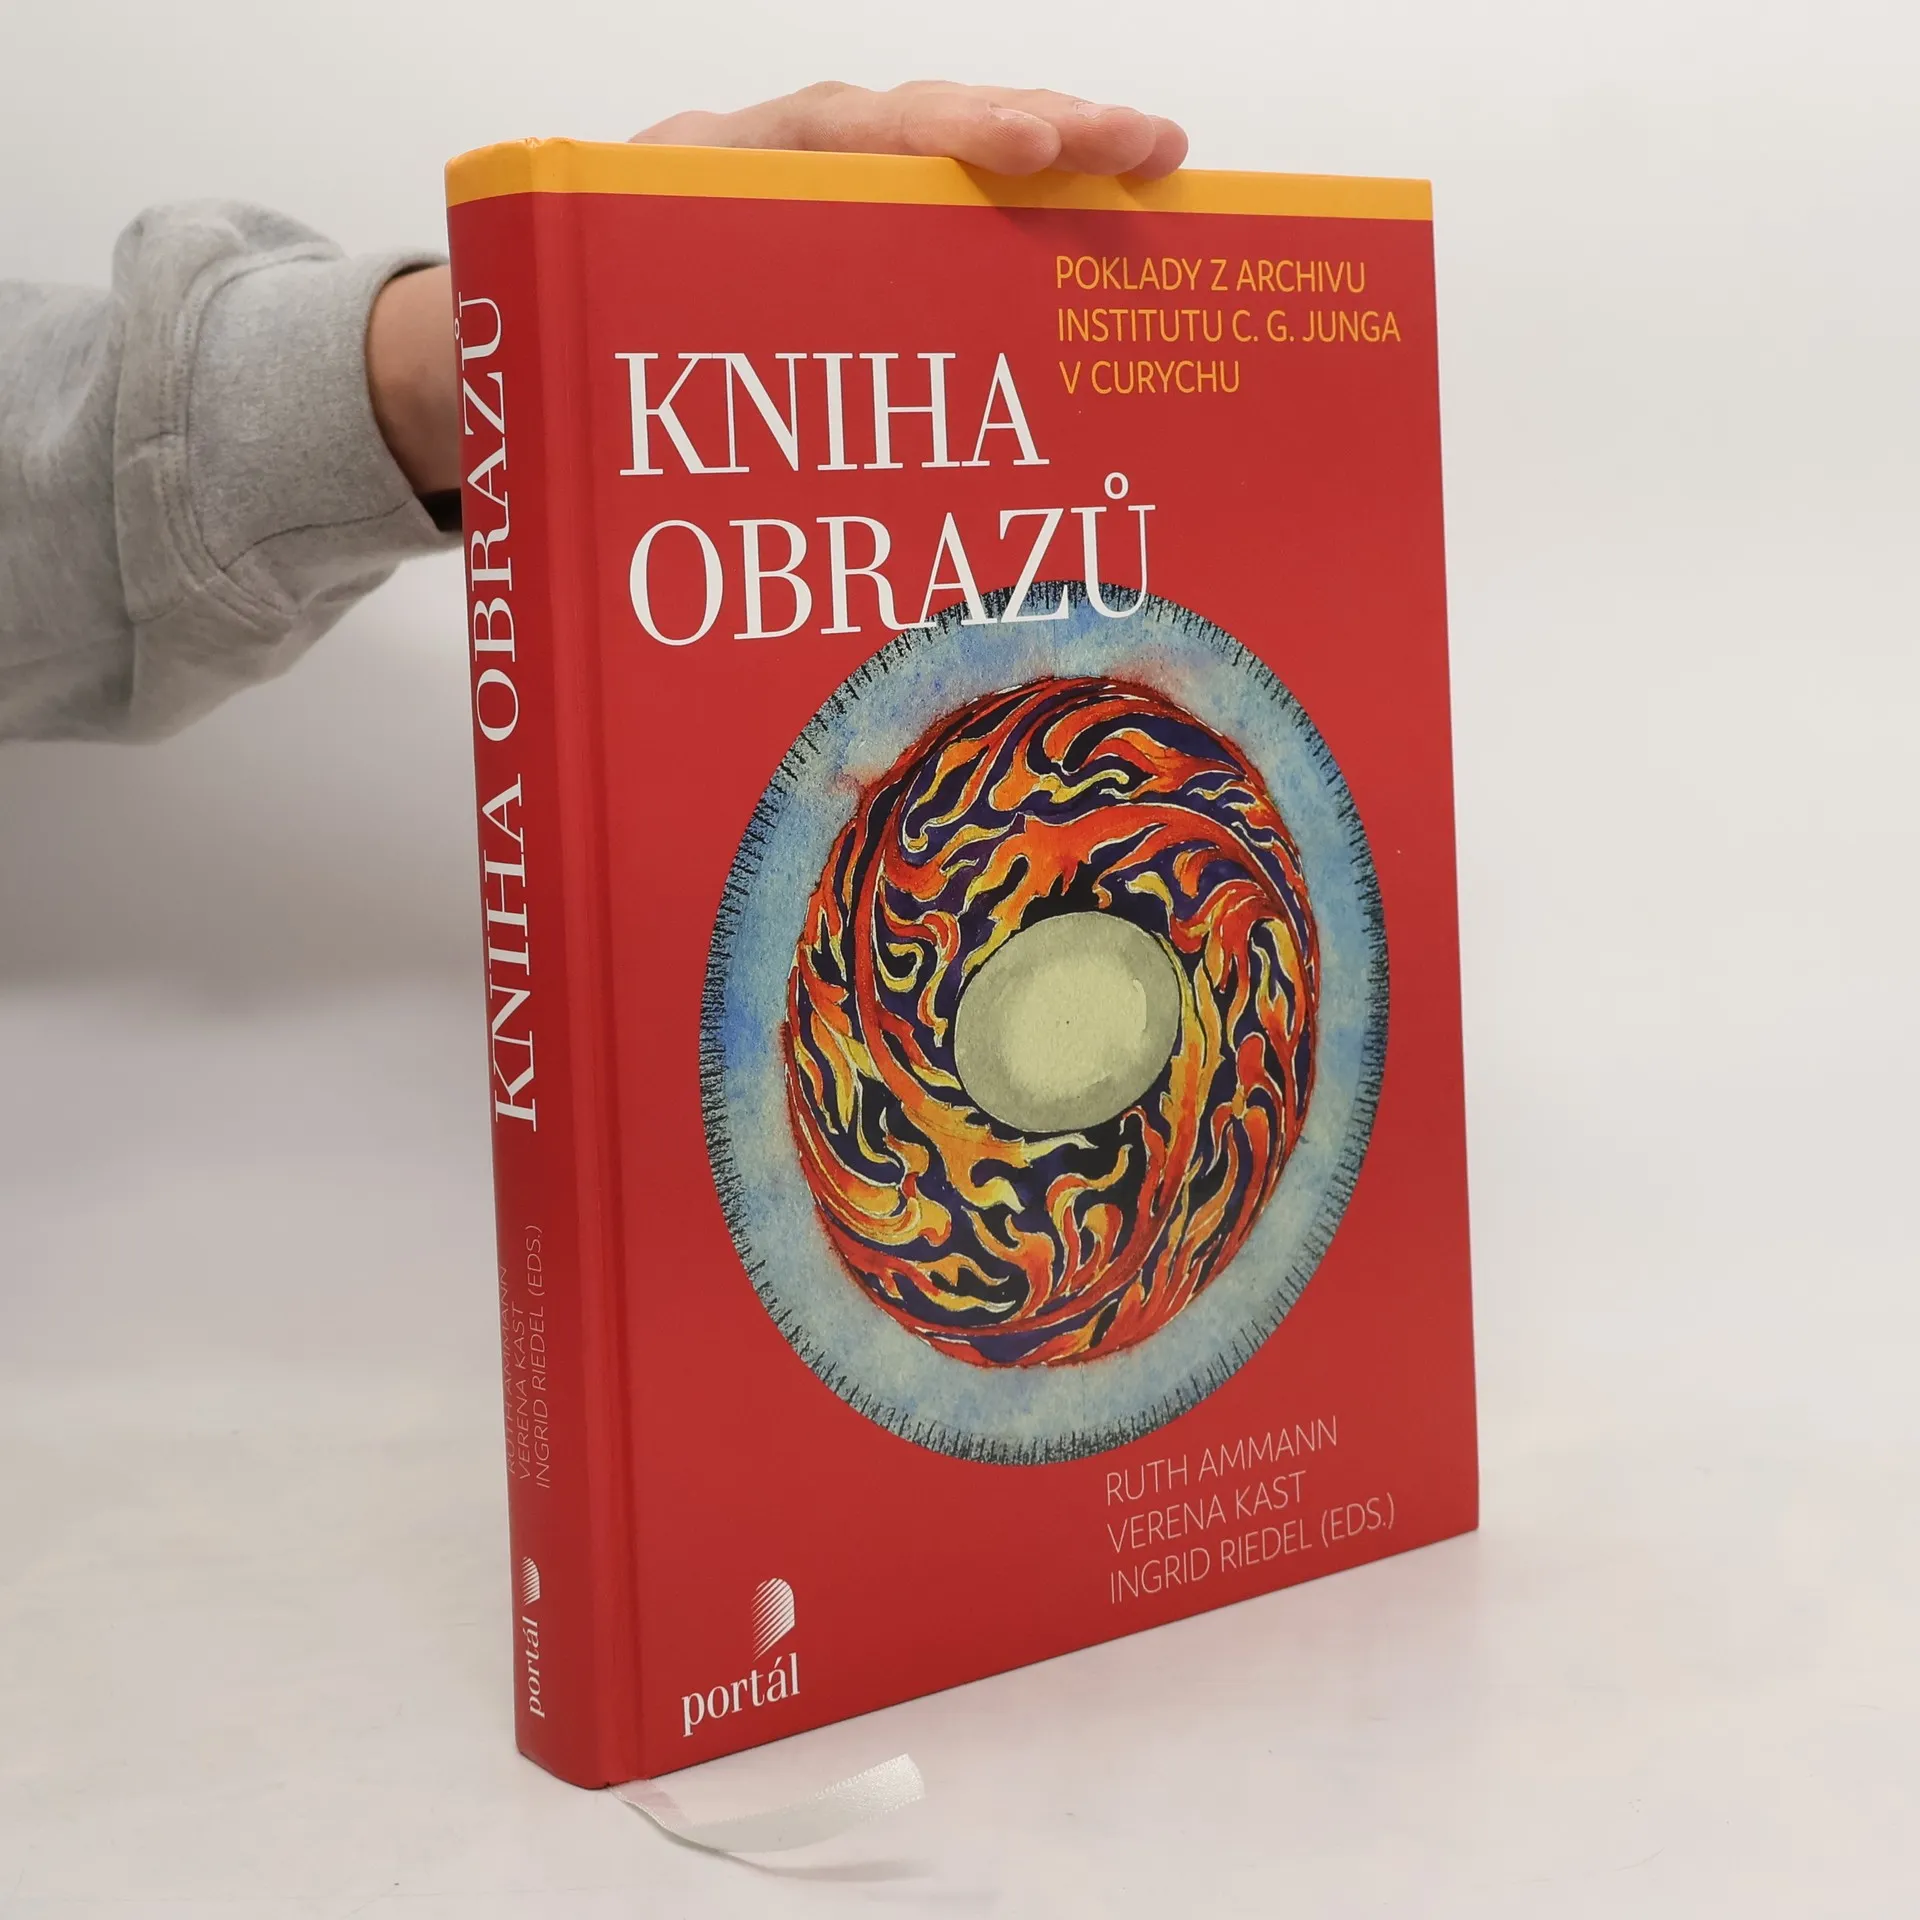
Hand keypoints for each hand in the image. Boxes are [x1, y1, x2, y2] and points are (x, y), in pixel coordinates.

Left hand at [370, 82, 1188, 495]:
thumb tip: (666, 479)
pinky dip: (1024, 224)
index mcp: (722, 176)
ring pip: (952, 165)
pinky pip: (949, 219)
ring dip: (1056, 166)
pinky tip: (1097, 241)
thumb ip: (618, 376)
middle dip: (1042, 132)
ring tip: (1154, 172)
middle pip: (928, 127)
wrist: (528, 348)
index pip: (850, 129)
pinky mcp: (856, 249)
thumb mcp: (574, 349)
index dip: (943, 140)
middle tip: (1143, 150)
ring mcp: (830, 206)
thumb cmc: (557, 352)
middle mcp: (789, 172)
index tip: (1024, 156)